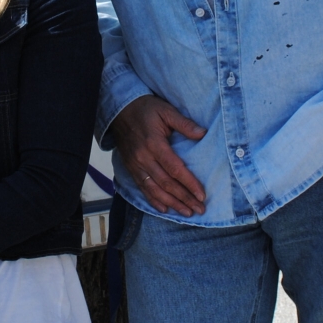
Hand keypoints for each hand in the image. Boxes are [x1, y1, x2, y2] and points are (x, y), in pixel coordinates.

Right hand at [110, 95, 206, 217]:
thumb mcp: (166, 110)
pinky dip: (153, 200)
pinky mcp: (130, 168)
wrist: (119, 109)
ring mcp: (135, 165)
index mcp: (154, 144)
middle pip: (166, 184)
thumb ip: (184, 123)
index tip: (201, 195)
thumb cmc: (146, 109)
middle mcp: (144, 158)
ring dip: (172, 203)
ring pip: (155, 190)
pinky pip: (142, 188)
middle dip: (184, 199)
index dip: (189, 184)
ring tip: (186, 213)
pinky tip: (164, 209)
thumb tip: (202, 133)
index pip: (175, 169)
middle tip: (199, 209)